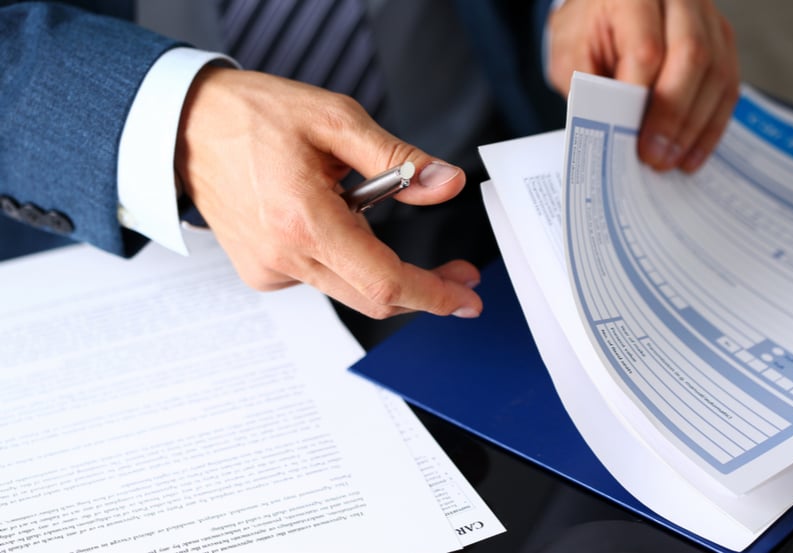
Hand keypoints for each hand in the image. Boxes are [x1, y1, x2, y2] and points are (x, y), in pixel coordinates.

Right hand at [174, 67, 481, 318]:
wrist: (188, 129)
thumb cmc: (255, 117)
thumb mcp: (336, 119)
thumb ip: (397, 159)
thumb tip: (446, 185)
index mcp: (304, 220)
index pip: (383, 281)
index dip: (433, 295)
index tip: (466, 299)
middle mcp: (283, 257)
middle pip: (372, 297)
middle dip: (422, 290)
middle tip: (456, 273)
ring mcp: (268, 271)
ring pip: (349, 287)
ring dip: (377, 262)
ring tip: (352, 199)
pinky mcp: (261, 274)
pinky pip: (321, 278)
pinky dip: (342, 256)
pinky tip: (322, 217)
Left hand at [546, 0, 739, 172]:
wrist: (603, 9)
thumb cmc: (585, 33)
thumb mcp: (570, 57)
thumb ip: (588, 89)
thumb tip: (614, 134)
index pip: (646, 49)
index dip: (641, 100)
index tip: (629, 138)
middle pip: (691, 56)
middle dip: (673, 116)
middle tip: (655, 157)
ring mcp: (706, 15)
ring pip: (717, 71)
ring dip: (695, 126)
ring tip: (672, 161)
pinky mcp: (721, 37)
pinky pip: (728, 82)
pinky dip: (711, 123)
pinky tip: (692, 152)